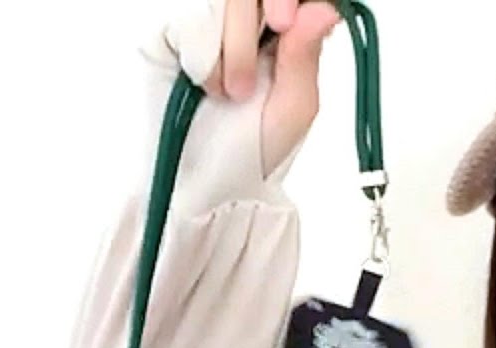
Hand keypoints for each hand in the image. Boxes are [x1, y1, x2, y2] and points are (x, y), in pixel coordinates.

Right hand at [201, 0, 340, 176]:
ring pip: (216, 2)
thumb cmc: (256, 148)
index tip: (283, 24)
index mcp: (284, 27)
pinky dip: (200, 59)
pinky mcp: (170, 34)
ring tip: (232, 93)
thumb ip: (305, 54)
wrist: (207, 182)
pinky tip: (206, 86)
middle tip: (250, 78)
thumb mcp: (294, 106)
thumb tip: (324, 10)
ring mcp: (206, 23)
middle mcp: (246, 19)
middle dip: (249, 29)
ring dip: (229, 52)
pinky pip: (186, 22)